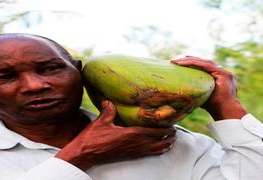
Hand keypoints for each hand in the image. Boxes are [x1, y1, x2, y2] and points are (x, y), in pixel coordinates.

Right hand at [56, 100, 175, 170]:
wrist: (86, 154)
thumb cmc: (93, 137)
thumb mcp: (101, 121)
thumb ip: (108, 110)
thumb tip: (109, 100)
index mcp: (131, 133)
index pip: (153, 130)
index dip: (165, 128)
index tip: (172, 124)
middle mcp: (136, 144)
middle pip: (159, 140)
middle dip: (169, 136)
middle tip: (176, 131)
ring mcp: (134, 151)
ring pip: (156, 149)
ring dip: (166, 144)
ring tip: (172, 140)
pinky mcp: (131, 156)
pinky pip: (149, 154)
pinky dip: (158, 151)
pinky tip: (161, 149)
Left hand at [171, 56, 246, 119]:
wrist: (225, 112)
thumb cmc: (213, 106)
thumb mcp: (201, 94)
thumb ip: (195, 89)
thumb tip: (181, 90)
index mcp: (218, 76)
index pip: (204, 66)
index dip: (192, 62)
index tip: (180, 61)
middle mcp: (222, 72)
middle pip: (204, 62)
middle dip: (189, 60)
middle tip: (175, 60)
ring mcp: (225, 73)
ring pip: (205, 62)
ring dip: (190, 61)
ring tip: (178, 62)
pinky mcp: (224, 74)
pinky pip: (207, 66)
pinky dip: (195, 64)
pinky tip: (185, 63)